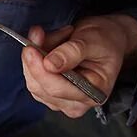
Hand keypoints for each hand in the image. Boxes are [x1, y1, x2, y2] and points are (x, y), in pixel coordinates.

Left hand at [22, 15, 136, 117]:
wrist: (105, 40)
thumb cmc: (106, 41)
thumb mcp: (94, 40)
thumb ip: (73, 51)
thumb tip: (49, 63)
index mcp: (93, 93)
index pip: (57, 89)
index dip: (40, 69)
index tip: (30, 48)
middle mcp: (75, 103)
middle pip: (40, 87)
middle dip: (36, 58)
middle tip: (39, 33)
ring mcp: (59, 100)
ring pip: (33, 81)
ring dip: (37, 55)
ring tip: (57, 36)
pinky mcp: (47, 93)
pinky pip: (31, 77)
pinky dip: (35, 58)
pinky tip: (49, 44)